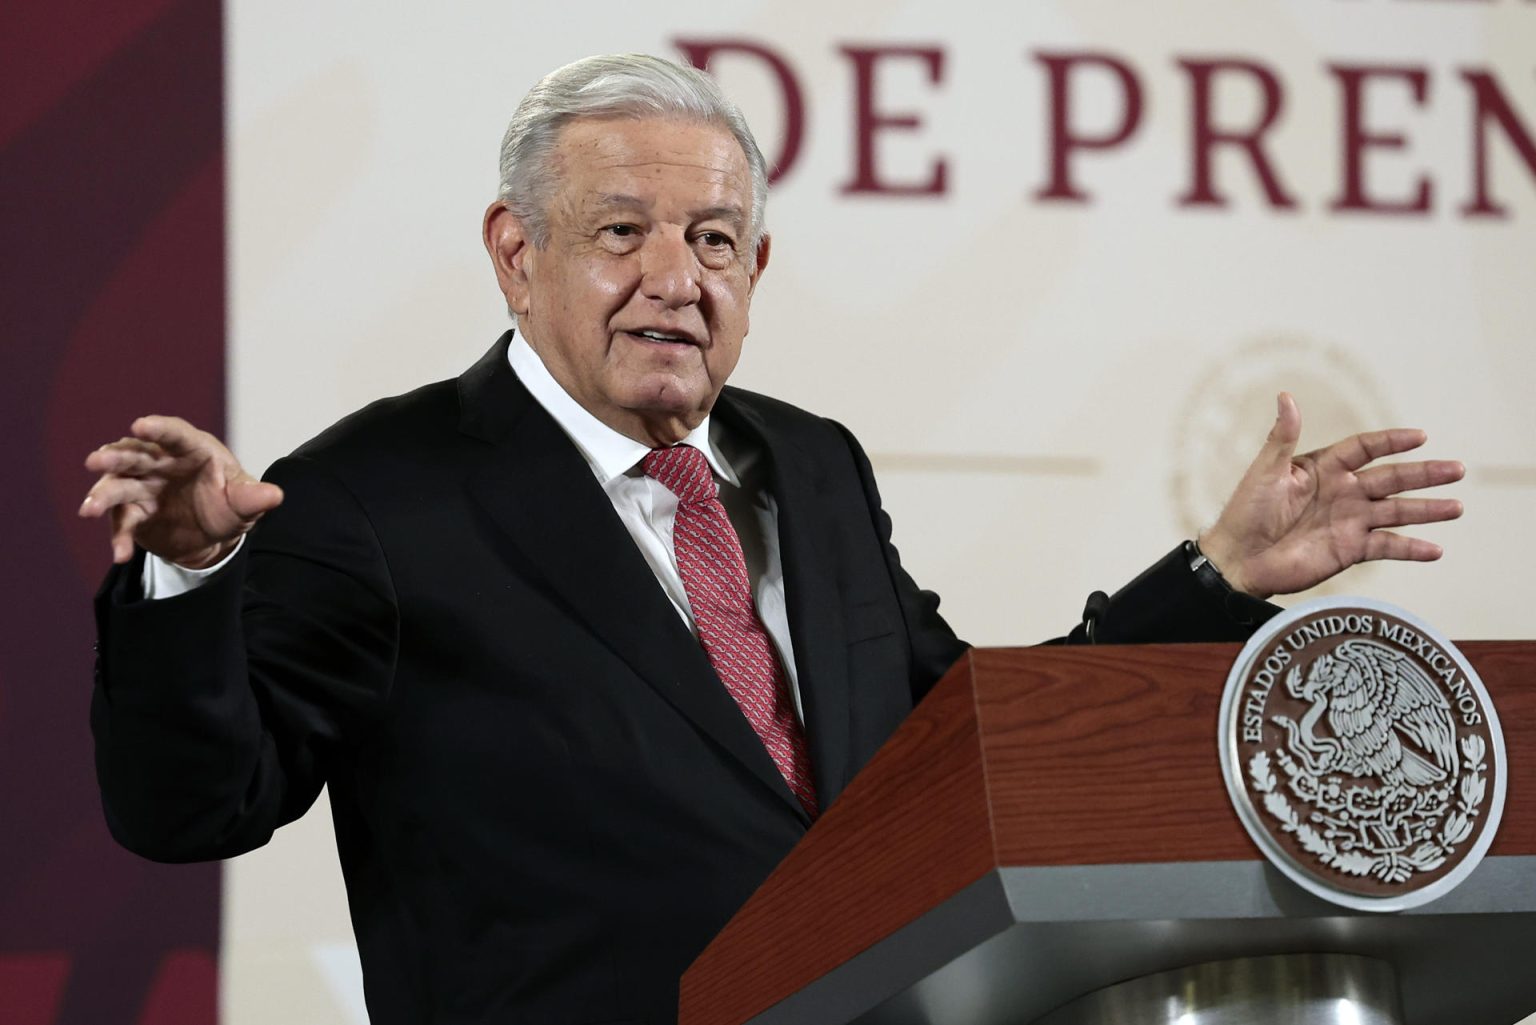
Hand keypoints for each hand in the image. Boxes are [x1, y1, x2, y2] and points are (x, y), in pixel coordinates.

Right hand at [79, 415, 283, 567]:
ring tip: (89, 509)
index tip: (140, 425)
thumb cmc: (230, 504)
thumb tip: (275, 495)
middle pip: (134, 455)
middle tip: (96, 461)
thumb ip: (254, 498)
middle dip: (115, 458)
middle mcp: (161, 463)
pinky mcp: (134, 512)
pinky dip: (119, 538)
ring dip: (102, 495)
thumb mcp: (245, 503)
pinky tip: (120, 555)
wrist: (212, 535)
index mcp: (192, 450)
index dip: (158, 429)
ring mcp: (143, 486)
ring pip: (118, 485)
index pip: (175, 435)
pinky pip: (123, 522)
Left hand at [1197, 393, 1463, 599]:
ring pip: (1396, 511)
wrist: (1238, 559)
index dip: (1391, 441)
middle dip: (1424, 474)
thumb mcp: (1265, 471)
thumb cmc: (1245, 512)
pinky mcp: (1350, 549)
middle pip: (1391, 478)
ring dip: (1427, 510)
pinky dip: (1410, 548)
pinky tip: (1435, 550)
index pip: (1365, 448)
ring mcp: (1349, 521)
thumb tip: (1286, 396)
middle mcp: (1342, 492)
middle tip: (1457, 470)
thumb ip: (1282, 436)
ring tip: (1457, 507)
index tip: (1420, 437)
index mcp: (1323, 468)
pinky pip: (1387, 546)